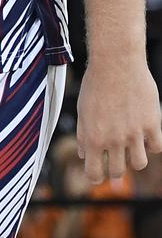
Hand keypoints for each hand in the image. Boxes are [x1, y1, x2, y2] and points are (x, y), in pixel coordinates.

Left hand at [77, 56, 161, 182]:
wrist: (116, 61)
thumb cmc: (96, 83)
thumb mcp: (82, 109)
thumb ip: (83, 135)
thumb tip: (85, 156)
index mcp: (93, 137)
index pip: (94, 174)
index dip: (95, 176)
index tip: (98, 172)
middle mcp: (114, 139)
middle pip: (118, 172)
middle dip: (115, 169)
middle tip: (116, 160)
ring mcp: (135, 133)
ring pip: (139, 164)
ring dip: (134, 159)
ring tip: (130, 146)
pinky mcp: (152, 123)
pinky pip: (156, 147)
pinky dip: (151, 144)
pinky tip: (145, 134)